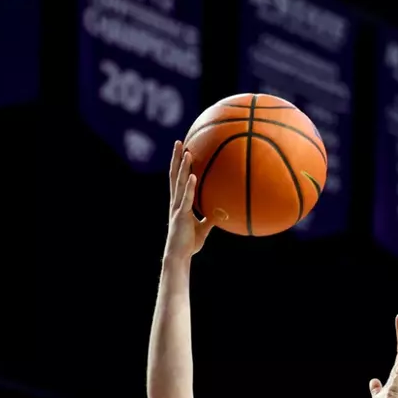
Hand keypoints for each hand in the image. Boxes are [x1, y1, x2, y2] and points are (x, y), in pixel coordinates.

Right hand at [165, 141, 223, 259]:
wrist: (179, 255)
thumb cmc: (189, 243)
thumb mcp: (203, 228)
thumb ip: (210, 218)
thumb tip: (223, 213)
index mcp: (179, 202)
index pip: (178, 178)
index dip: (178, 164)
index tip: (182, 149)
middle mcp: (176, 201)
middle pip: (174, 175)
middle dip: (176, 158)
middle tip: (178, 141)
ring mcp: (177, 207)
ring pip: (179, 183)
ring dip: (182, 167)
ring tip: (186, 152)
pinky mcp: (180, 215)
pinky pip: (186, 198)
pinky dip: (189, 187)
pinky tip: (192, 176)